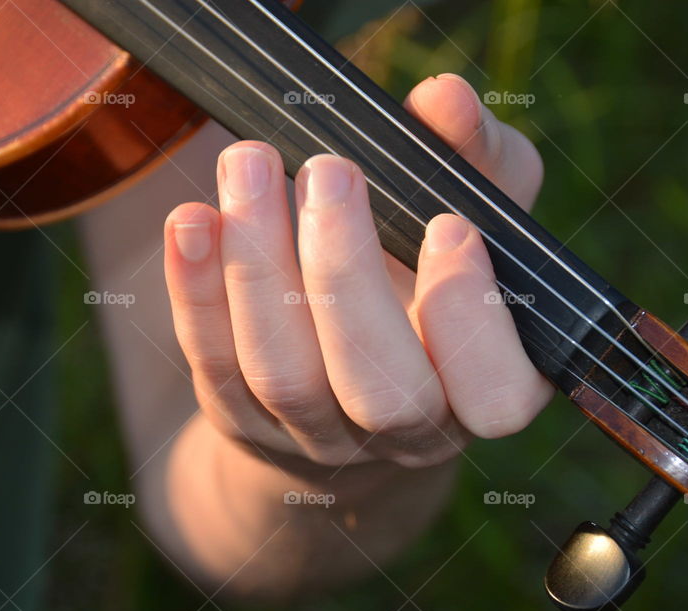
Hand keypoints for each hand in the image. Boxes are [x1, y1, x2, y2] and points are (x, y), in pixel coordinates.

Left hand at [164, 74, 553, 469]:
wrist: (346, 360)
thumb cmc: (426, 276)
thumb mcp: (471, 214)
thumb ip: (472, 160)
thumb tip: (444, 99)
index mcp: (483, 390)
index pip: (496, 397)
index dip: (471, 322)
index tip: (448, 227)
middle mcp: (405, 431)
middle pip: (380, 392)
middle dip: (346, 276)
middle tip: (327, 172)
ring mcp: (319, 434)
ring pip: (285, 377)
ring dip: (259, 267)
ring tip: (250, 166)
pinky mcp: (245, 417)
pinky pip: (215, 364)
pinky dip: (199, 291)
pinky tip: (192, 220)